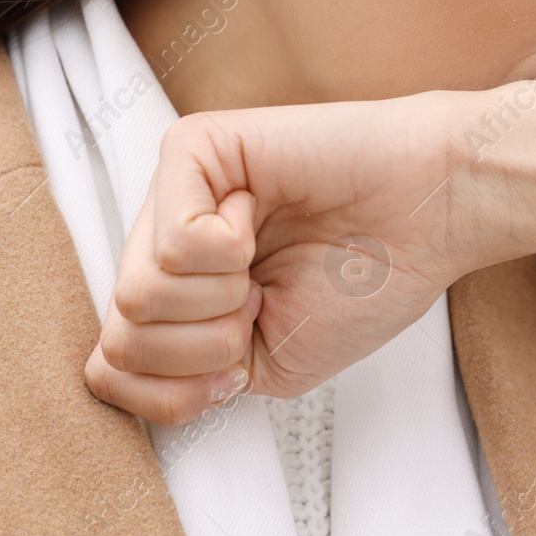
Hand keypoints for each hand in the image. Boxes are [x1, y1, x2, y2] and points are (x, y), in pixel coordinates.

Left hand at [82, 78, 535, 425]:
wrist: (432, 213)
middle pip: (123, 335)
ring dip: (222, 298)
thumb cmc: (370, 279)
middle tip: (265, 300)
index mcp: (182, 293)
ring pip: (138, 292)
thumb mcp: (266, 364)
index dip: (177, 386)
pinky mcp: (192, 148)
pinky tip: (262, 215)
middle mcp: (163, 240)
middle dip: (208, 344)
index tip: (243, 360)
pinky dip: (230, 251)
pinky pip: (171, 240)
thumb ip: (179, 375)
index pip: (114, 365)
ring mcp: (172, 193)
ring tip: (267, 255)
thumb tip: (102, 361)